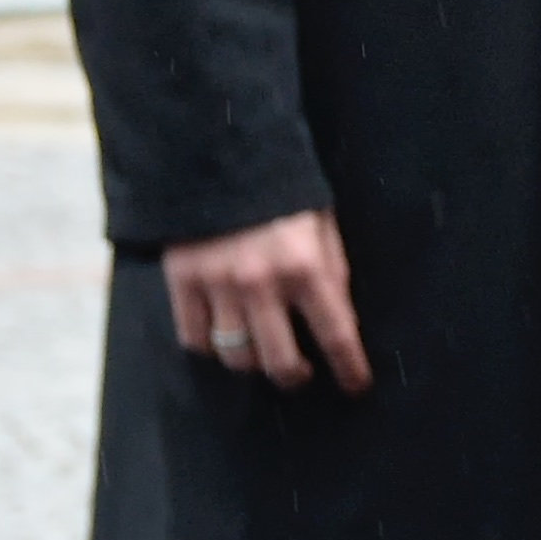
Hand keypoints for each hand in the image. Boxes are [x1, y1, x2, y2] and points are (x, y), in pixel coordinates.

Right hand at [165, 206, 369, 393]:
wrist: (220, 155)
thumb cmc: (283, 190)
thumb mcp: (323, 223)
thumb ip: (332, 269)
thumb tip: (340, 314)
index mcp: (307, 266)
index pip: (335, 331)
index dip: (349, 366)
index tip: (357, 385)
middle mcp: (263, 284)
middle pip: (279, 361)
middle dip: (295, 376)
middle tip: (301, 373)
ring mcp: (218, 287)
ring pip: (235, 356)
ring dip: (253, 363)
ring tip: (261, 352)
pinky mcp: (182, 283)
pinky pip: (194, 339)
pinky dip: (209, 346)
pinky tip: (222, 336)